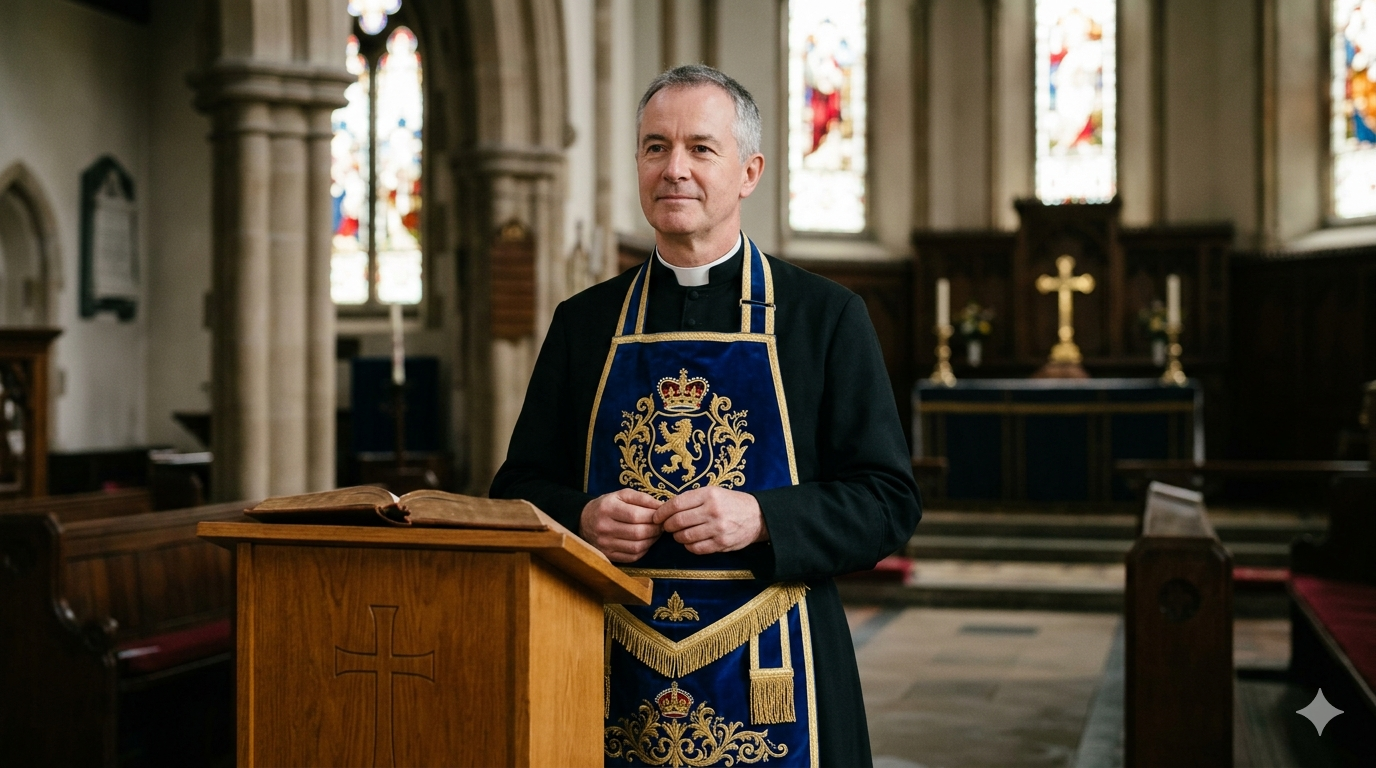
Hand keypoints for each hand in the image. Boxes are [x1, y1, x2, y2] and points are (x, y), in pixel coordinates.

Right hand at [580, 489, 662, 562]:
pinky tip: (645, 542)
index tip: (661, 516)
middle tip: (661, 526)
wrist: (583, 521)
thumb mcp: (621, 495)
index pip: (636, 515)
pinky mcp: (608, 555)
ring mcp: (605, 544)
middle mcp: (604, 527)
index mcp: (607, 508)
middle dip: (655, 530)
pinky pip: (632, 557)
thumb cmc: (607, 506)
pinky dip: (644, 550)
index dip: (653, 517)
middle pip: (637, 532)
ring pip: (636, 546)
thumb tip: (662, 506)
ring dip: (652, 541)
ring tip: (655, 533)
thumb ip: (642, 498)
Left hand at [652, 487, 768, 554]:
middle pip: (678, 521)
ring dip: (677, 537)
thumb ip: (692, 499)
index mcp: (708, 495)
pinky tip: (690, 541)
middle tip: (666, 526)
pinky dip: (688, 546)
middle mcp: (712, 511)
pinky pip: (696, 548)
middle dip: (667, 525)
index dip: (662, 512)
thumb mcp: (713, 492)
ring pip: (685, 537)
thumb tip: (666, 508)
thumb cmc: (731, 502)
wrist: (758, 516)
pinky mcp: (722, 544)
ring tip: (679, 533)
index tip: (657, 516)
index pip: (676, 504)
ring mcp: (717, 529)